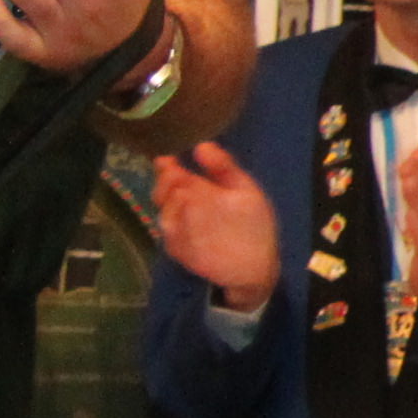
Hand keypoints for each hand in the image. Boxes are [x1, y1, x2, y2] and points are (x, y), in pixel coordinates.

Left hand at [151, 141, 282, 313]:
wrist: (251, 271)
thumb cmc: (256, 228)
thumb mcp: (249, 191)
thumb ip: (223, 167)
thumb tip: (201, 145)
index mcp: (197, 194)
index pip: (172, 173)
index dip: (168, 165)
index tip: (168, 160)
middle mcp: (178, 213)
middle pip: (163, 189)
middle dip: (167, 181)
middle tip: (176, 176)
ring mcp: (172, 233)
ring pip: (161, 208)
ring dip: (168, 200)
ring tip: (184, 199)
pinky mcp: (172, 249)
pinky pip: (165, 227)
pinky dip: (171, 219)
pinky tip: (187, 220)